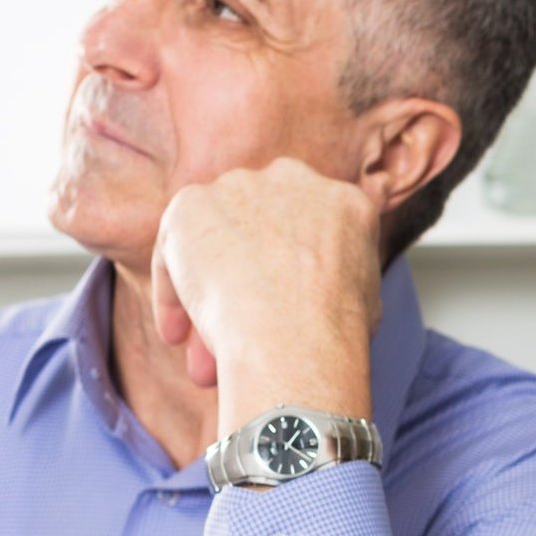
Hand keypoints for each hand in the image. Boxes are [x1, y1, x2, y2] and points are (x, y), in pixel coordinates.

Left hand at [149, 157, 381, 428]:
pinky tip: (177, 336)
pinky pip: (175, 251)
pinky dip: (172, 293)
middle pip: (257, 231)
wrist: (294, 334)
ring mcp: (241, 186)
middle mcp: (295, 179)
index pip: (307, 232)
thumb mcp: (363, 299)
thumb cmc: (333, 336)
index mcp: (344, 202)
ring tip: (201, 356)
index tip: (279, 315)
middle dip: (245, 280)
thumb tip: (314, 295)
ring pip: (215, 242)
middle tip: (237, 334)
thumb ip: (336, 276)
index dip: (288, 276)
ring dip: (206, 292)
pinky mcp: (192, 203)